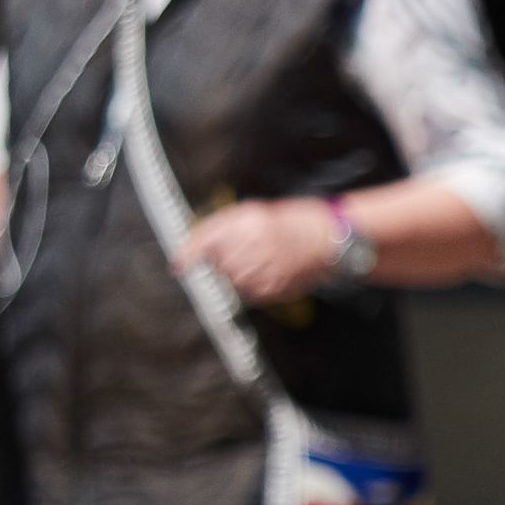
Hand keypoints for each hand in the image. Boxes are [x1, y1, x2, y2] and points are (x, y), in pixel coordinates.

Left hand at [176, 198, 340, 303]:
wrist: (326, 240)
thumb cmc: (292, 222)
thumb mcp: (253, 212)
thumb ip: (221, 227)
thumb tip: (192, 248)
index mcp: (245, 223)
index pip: (204, 242)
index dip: (187, 255)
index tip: (178, 266)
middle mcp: (251, 247)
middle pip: (217, 263)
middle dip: (224, 257)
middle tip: (248, 248)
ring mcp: (261, 271)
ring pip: (231, 279)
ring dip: (238, 271)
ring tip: (262, 259)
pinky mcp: (270, 290)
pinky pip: (247, 292)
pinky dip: (253, 283)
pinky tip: (270, 270)